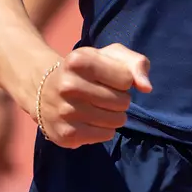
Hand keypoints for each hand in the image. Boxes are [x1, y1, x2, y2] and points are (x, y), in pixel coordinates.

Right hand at [35, 43, 151, 148]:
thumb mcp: (109, 55)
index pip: (126, 79)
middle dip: (120, 99)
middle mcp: (68, 86)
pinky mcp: (66, 135)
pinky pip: (106, 135)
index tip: (109, 77)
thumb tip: (147, 87)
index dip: (123, 79)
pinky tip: (90, 120)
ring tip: (98, 107)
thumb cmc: (85, 70)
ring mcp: (66, 112)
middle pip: (123, 101)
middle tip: (103, 94)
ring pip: (116, 121)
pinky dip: (104, 129)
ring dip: (114, 115)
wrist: (44, 90)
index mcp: (79, 60)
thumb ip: (135, 63)